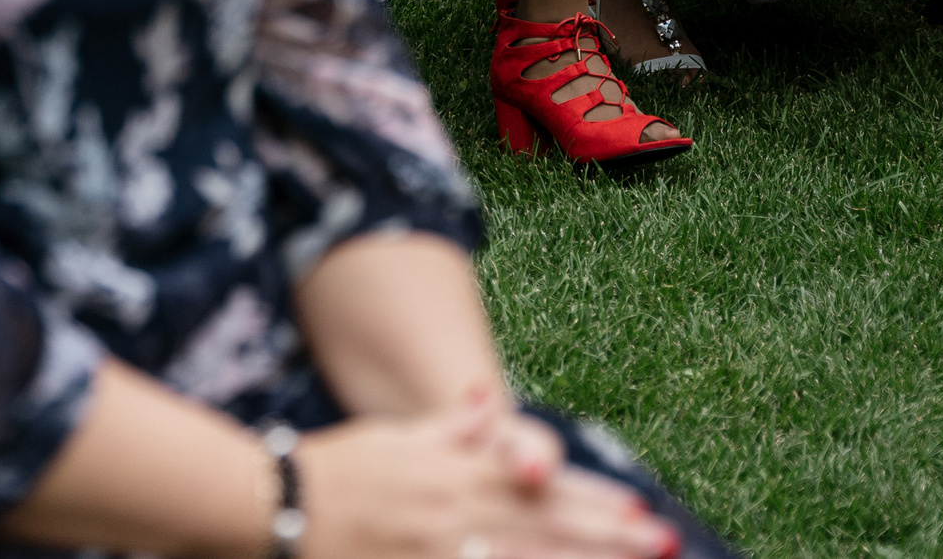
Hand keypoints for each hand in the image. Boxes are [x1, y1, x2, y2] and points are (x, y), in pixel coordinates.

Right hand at [293, 396, 678, 558]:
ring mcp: (442, 552)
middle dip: (610, 538)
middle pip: (547, 527)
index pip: (540, 486)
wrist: (277, 504)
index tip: (642, 509)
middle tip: (665, 543)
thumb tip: (489, 399)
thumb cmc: (336, 469)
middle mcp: (457, 512)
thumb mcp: (394, 438)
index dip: (594, 500)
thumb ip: (449, 429)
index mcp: (455, 473)